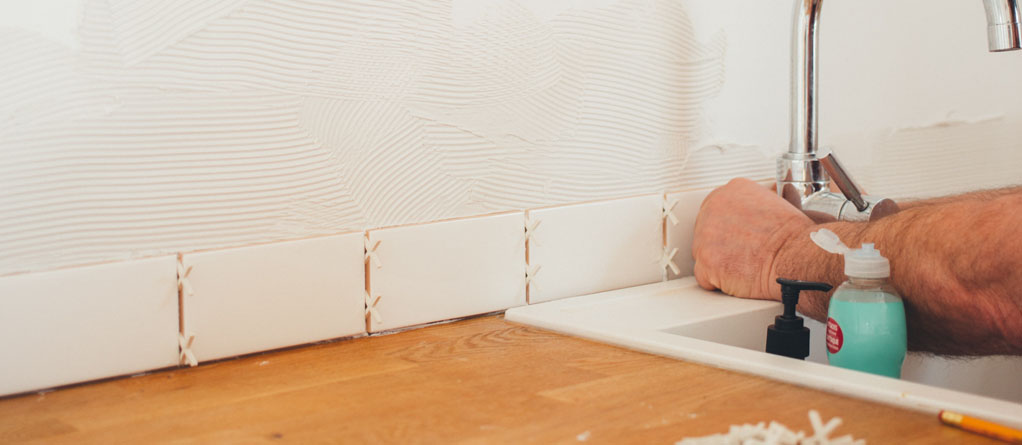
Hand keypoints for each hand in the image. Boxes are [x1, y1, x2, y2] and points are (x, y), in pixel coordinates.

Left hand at [692, 178, 813, 300]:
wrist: (796, 257)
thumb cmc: (793, 236)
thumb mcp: (780, 202)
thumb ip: (762, 200)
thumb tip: (769, 194)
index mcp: (731, 191)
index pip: (716, 208)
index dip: (727, 227)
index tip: (737, 236)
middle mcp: (713, 209)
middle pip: (705, 231)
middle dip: (721, 244)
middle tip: (743, 253)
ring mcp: (705, 237)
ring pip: (703, 253)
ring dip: (720, 263)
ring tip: (745, 265)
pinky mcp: (705, 263)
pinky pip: (704, 276)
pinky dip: (718, 282)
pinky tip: (737, 278)